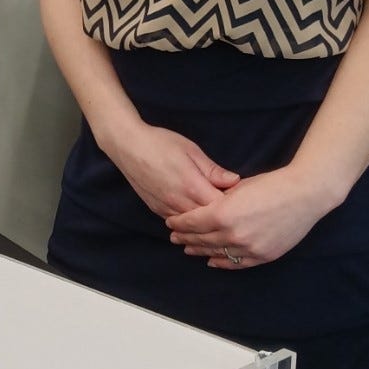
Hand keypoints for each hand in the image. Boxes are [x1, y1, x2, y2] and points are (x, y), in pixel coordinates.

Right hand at [103, 122, 239, 219]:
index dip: (234, 205)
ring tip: (217, 215)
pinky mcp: (156, 210)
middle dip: (221, 216)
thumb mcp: (192, 151)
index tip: (241, 199)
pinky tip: (197, 217)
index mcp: (192, 186)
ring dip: (205, 222)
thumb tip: (235, 181)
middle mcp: (179, 202)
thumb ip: (213, 170)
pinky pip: (178, 222)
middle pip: (208, 220)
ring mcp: (166, 208)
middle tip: (233, 209)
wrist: (127, 146)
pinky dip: (189, 222)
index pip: (221, 206)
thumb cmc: (160, 143)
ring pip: (192, 226)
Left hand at [165, 167, 331, 268]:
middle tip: (174, 238)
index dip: (179, 223)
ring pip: (216, 253)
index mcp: (223, 214)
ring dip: (200, 251)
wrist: (304, 195)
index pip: (191, 222)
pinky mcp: (262, 256)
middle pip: (200, 239)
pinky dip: (222, 262)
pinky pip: (236, 263)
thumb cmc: (272, 185)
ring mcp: (248, 248)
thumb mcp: (238, 188)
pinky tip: (212, 261)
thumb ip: (218, 200)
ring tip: (189, 249)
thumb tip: (204, 208)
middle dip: (185, 238)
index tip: (171, 222)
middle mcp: (232, 234)